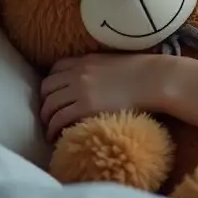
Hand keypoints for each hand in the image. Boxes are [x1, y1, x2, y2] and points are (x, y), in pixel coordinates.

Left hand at [39, 53, 173, 141]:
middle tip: (49, 115)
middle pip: (47, 88)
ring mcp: (80, 90)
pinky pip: (59, 119)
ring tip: (50, 129)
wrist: (154, 79)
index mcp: (84, 60)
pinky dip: (53, 129)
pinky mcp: (85, 107)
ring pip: (49, 105)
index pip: (55, 69)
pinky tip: (55, 136)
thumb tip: (95, 82)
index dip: (51, 85)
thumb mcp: (113, 63)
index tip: (54, 96)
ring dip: (46, 118)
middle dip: (44, 103)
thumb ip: (98, 70)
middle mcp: (77, 73)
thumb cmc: (142, 72)